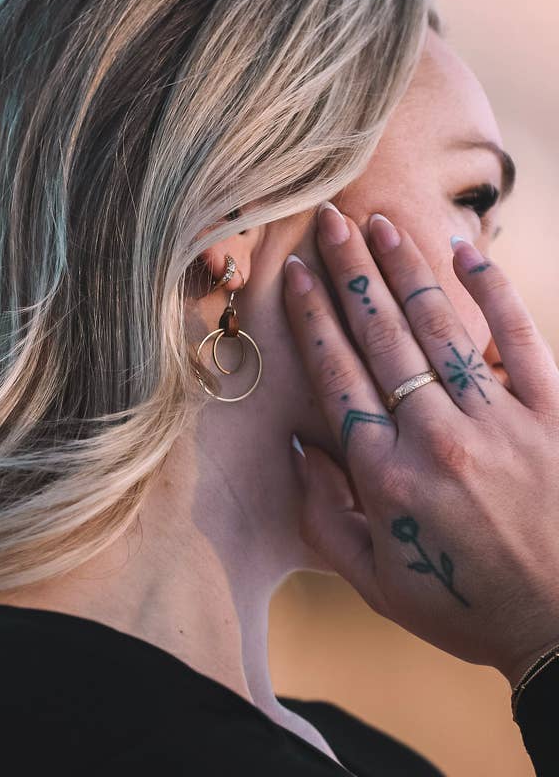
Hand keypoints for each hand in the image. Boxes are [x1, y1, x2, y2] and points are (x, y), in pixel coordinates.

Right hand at [282, 203, 558, 687]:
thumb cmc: (466, 606)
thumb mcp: (376, 584)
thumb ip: (323, 515)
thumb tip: (298, 446)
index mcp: (386, 476)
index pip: (336, 375)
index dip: (312, 318)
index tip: (295, 274)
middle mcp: (435, 437)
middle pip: (380, 336)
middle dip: (349, 273)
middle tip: (328, 223)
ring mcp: (498, 420)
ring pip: (439, 325)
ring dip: (404, 268)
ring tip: (379, 223)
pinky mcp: (551, 411)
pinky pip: (519, 337)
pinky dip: (494, 290)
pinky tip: (467, 250)